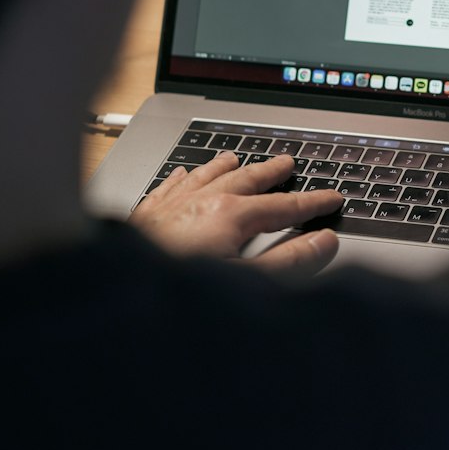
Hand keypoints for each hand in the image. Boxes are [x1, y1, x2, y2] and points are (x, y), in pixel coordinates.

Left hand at [130, 151, 341, 274]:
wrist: (116, 291)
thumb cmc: (179, 290)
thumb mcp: (246, 283)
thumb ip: (288, 261)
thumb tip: (323, 243)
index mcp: (231, 216)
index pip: (283, 207)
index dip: (312, 203)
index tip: (331, 198)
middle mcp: (202, 201)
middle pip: (245, 180)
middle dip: (269, 172)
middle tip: (287, 162)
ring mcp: (171, 204)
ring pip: (205, 175)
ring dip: (226, 167)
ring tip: (237, 158)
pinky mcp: (145, 214)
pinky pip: (170, 185)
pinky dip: (183, 178)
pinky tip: (181, 175)